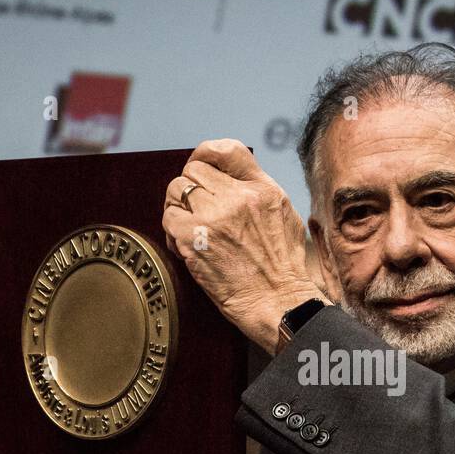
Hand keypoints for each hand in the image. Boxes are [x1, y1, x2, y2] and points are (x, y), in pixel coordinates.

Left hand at [161, 138, 325, 351]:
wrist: (279, 303)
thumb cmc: (284, 269)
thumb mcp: (286, 217)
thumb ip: (260, 193)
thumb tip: (232, 180)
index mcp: (263, 189)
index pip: (226, 150)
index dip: (206, 154)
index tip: (201, 166)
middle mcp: (239, 197)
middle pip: (194, 170)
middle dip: (191, 189)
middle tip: (196, 210)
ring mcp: (215, 217)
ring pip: (176, 189)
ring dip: (178, 207)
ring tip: (190, 227)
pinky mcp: (195, 238)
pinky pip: (168, 217)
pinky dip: (172, 231)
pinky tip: (186, 246)